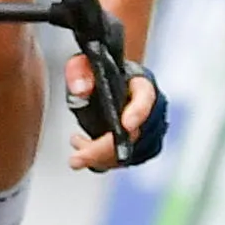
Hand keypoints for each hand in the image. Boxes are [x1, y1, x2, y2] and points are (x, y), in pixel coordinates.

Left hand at [65, 53, 162, 171]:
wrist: (105, 82)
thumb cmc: (99, 71)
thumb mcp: (84, 63)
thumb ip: (80, 71)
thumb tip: (80, 90)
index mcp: (140, 83)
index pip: (145, 96)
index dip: (138, 112)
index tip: (126, 125)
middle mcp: (148, 108)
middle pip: (135, 134)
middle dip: (106, 149)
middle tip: (78, 158)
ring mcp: (143, 130)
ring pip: (128, 152)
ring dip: (100, 158)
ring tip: (75, 154)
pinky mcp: (133, 146)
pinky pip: (121, 160)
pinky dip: (101, 162)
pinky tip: (82, 154)